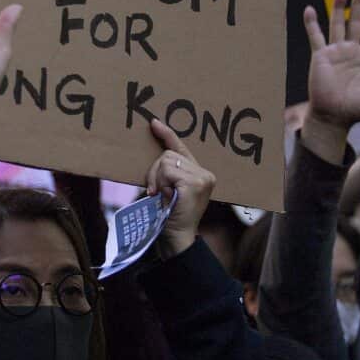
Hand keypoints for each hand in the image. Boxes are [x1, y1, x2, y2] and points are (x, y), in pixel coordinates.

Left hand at [146, 119, 215, 258]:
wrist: (176, 236)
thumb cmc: (169, 214)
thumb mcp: (168, 188)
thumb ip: (168, 172)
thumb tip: (156, 153)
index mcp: (200, 174)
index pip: (181, 148)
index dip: (167, 135)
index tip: (154, 123)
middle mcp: (205, 173)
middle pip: (168, 154)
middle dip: (154, 171)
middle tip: (154, 191)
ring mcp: (202, 177)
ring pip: (166, 160)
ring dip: (156, 177)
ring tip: (161, 195)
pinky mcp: (195, 182)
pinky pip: (167, 170)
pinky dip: (160, 182)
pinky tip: (165, 196)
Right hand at [305, 0, 359, 128]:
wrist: (334, 116)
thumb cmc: (358, 109)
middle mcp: (352, 52)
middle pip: (357, 23)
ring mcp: (335, 52)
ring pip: (337, 25)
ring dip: (339, 8)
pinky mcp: (319, 56)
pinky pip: (315, 36)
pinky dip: (311, 23)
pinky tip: (310, 9)